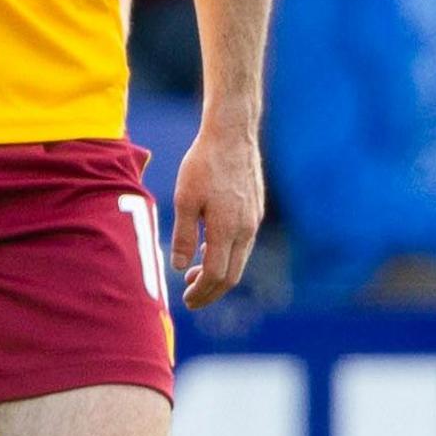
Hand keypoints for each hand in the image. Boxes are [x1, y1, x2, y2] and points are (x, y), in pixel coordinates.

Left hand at [170, 116, 262, 305]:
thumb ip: (184, 236)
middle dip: (211, 291)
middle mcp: (246, 229)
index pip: (217, 275)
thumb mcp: (185, 199)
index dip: (201, 292)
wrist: (232, 134)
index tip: (187, 300)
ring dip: (218, 274)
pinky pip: (243, 244)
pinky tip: (209, 250)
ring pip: (240, 260)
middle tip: (191, 299)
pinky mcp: (255, 210)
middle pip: (232, 275)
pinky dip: (226, 256)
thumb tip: (179, 267)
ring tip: (194, 276)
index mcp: (227, 229)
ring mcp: (254, 220)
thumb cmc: (204, 164)